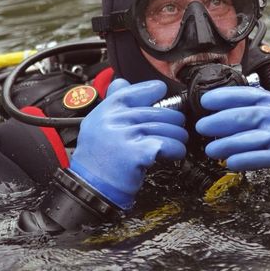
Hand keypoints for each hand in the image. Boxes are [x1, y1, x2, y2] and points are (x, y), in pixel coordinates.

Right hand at [69, 79, 187, 209]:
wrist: (92, 189)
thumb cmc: (97, 160)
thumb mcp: (96, 124)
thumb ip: (112, 102)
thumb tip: (122, 82)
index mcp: (105, 111)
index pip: (132, 92)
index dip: (150, 90)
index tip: (161, 91)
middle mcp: (114, 121)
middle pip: (155, 112)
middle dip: (172, 120)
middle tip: (177, 127)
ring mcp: (125, 136)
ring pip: (165, 128)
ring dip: (177, 136)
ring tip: (178, 142)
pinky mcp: (138, 153)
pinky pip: (167, 144)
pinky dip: (176, 149)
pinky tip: (174, 152)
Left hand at [195, 86, 269, 189]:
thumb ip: (256, 104)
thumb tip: (222, 105)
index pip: (247, 95)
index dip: (225, 97)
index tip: (206, 101)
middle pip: (247, 116)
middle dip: (221, 120)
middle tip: (201, 126)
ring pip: (252, 138)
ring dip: (228, 143)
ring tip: (210, 149)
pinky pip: (264, 158)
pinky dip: (247, 160)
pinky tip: (231, 162)